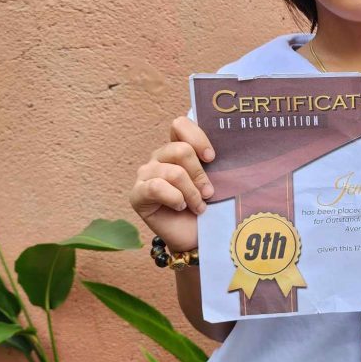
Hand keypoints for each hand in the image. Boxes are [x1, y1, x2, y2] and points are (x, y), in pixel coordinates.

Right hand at [129, 117, 215, 252]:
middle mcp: (159, 158)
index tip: (211, 157)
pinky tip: (180, 207)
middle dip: (200, 174)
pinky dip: (174, 198)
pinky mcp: (137, 194)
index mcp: (177, 148)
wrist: (196, 237)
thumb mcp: (214, 179)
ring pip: (173, 172)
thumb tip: (223, 146)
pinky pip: (157, 187)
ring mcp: (146, 174)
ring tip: (199, 206)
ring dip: (191, 192)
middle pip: (180, 150)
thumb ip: (211, 161)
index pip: (179, 125)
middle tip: (208, 192)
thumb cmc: (207, 207)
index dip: (197, 137)